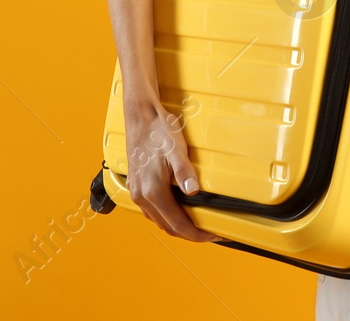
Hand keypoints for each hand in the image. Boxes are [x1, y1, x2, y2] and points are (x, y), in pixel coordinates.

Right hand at [125, 102, 219, 242]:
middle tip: (210, 232)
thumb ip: (184, 172)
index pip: (177, 224)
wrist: (140, 116)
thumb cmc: (158, 130)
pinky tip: (178, 211)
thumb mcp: (176, 149)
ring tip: (198, 224)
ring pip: (159, 221)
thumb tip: (193, 191)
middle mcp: (141, 196)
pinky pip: (153, 211)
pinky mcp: (136, 186)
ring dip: (178, 227)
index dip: (197, 234)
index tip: (212, 234)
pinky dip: (167, 217)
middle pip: (168, 227)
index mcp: (151, 191)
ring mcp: (136, 192)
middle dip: (190, 234)